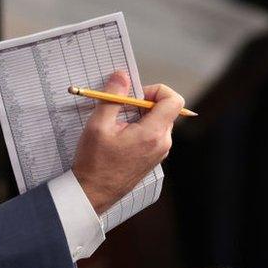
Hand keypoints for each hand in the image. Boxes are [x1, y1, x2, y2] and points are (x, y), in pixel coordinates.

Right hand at [71, 71, 184, 214]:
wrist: (93, 192)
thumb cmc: (94, 161)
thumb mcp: (98, 124)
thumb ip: (112, 97)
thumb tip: (122, 76)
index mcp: (153, 134)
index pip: (174, 100)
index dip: (156, 90)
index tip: (134, 95)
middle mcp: (162, 143)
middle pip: (165, 109)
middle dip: (144, 102)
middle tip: (120, 108)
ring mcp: (160, 152)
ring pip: (159, 121)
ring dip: (140, 116)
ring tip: (117, 124)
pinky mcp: (153, 158)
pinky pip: (154, 134)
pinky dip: (140, 128)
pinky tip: (119, 137)